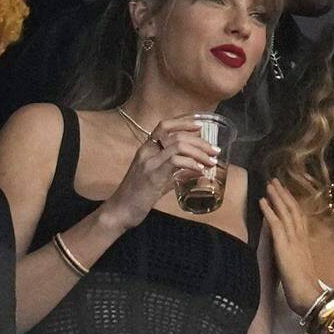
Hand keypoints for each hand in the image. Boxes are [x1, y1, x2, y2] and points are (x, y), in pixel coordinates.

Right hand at [98, 115, 220, 231]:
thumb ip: (172, 173)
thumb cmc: (136, 197)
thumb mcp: (156, 180)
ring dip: (199, 152)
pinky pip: (176, 161)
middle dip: (200, 141)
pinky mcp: (153, 175)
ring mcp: (149, 162)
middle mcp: (146, 152)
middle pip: (177, 135)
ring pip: (179, 145)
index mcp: (146, 149)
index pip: (164, 125)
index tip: (200, 127)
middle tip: (214, 150)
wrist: (119, 211)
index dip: (183, 122)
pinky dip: (192, 163)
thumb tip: (192, 171)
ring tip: (211, 161)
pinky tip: (200, 170)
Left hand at [260, 179, 323, 315]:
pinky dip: (269, 211)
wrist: (309, 297)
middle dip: (284, 194)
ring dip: (276, 197)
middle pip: (293, 210)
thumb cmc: (304, 288)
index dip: (292, 203)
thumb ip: (294, 256)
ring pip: (285, 213)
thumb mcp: (298, 267)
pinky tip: (261, 201)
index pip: (299, 217)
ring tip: (269, 184)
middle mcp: (300, 238)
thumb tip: (285, 250)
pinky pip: (276, 225)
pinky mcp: (284, 247)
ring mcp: (292, 241)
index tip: (285, 191)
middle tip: (275, 180)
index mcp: (304, 243)